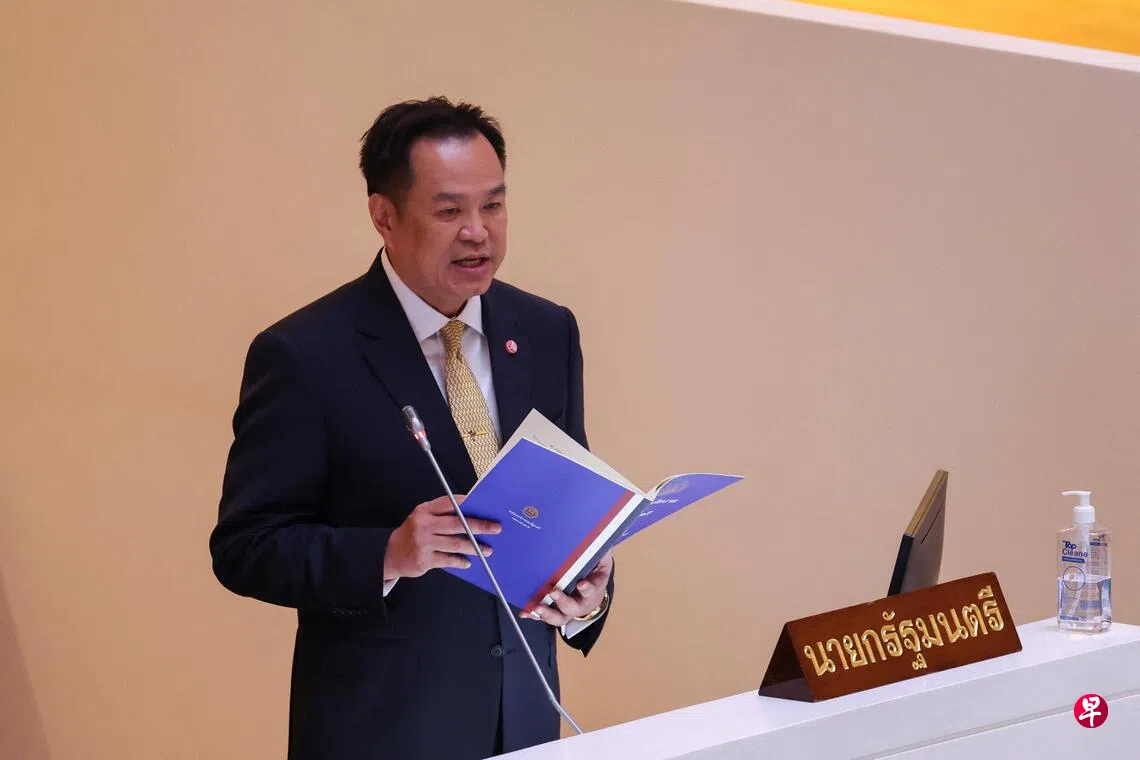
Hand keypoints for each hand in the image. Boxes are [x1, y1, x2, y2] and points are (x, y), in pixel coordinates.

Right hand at [383, 495, 500, 580]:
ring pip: (455, 544)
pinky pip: (448, 560)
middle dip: (479, 526)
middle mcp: (423, 524)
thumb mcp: (422, 518)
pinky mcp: (424, 559)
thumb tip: (472, 515)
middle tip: (495, 528)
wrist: (390, 555)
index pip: (449, 503)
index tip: (485, 505)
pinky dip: (460, 561)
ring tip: (487, 549)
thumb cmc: (412, 534)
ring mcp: (423, 542)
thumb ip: (442, 515)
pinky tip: (468, 561)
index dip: (468, 503)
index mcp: (424, 510)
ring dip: (474, 547)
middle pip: (457, 524)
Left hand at [523, 550, 612, 626]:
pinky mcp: (555, 611)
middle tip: (553, 591)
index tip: (582, 584)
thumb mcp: (601, 562)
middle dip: (562, 601)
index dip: (587, 588)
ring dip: (547, 613)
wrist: (593, 593)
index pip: (592, 590)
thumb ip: (600, 551)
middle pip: (572, 608)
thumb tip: (599, 535)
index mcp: (593, 590)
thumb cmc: (595, 575)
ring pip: (558, 617)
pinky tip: (526, 611)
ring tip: (537, 607)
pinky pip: (544, 616)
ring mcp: (567, 610)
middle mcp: (580, 603)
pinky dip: (534, 615)